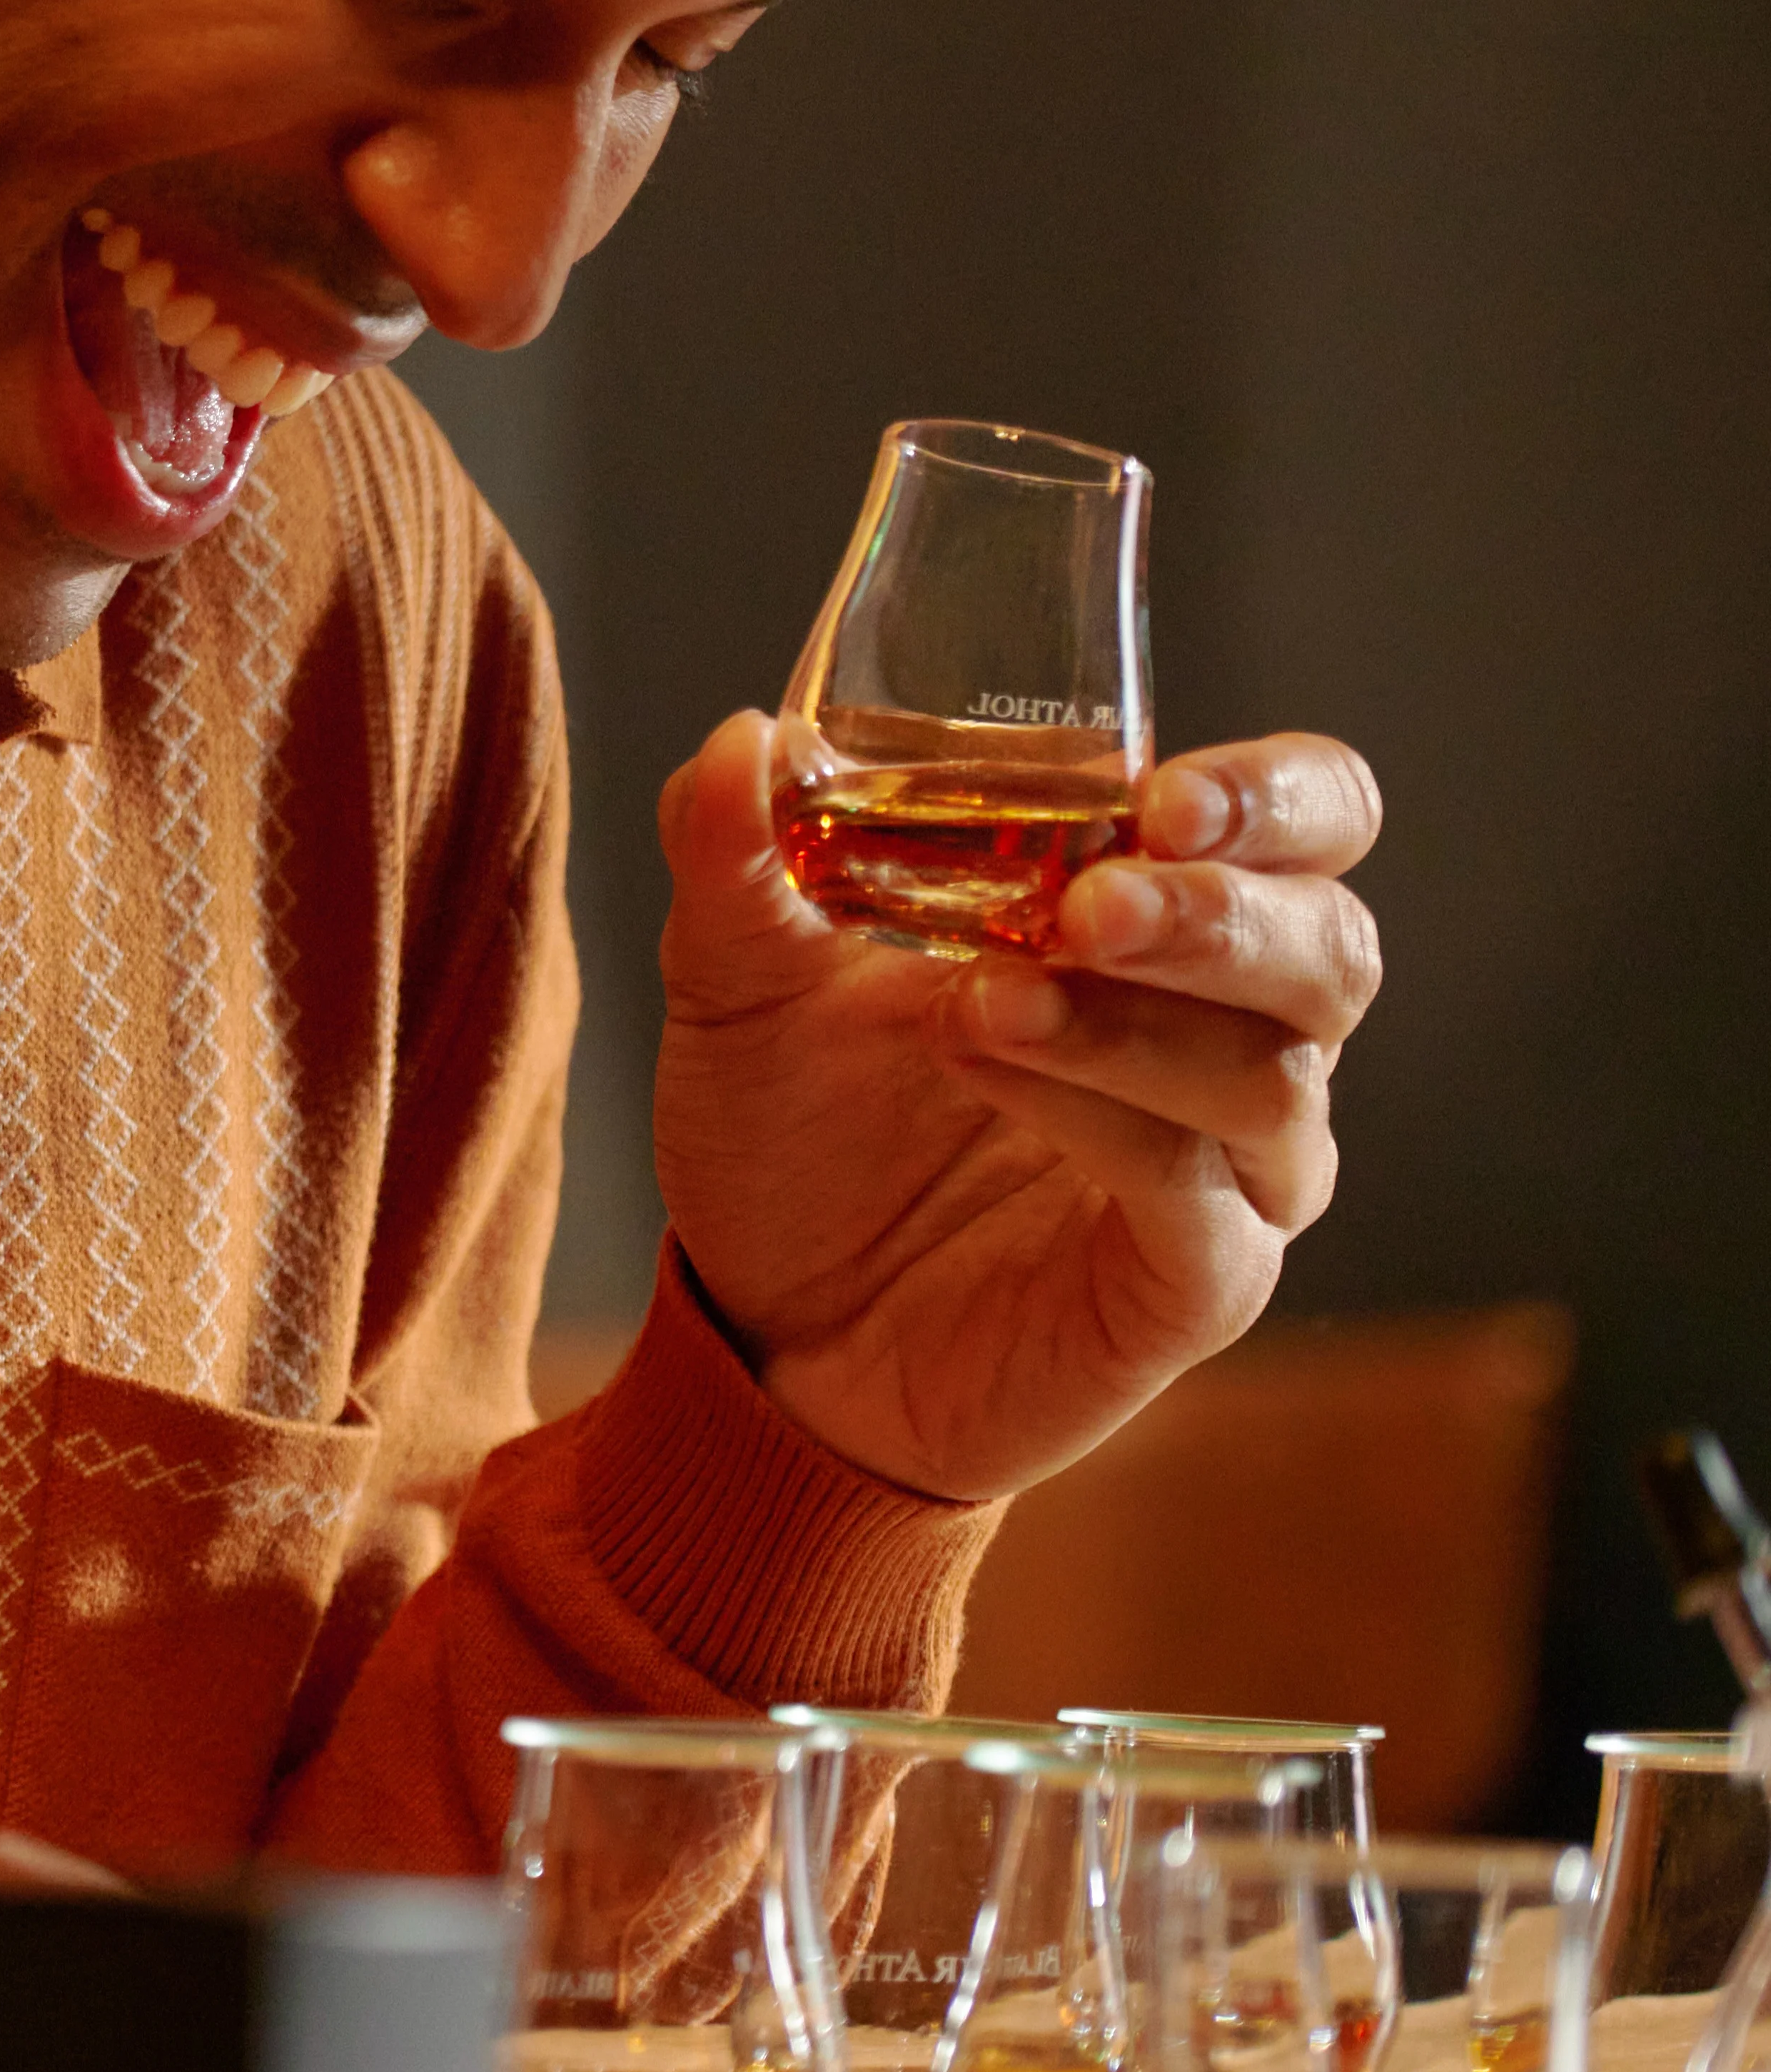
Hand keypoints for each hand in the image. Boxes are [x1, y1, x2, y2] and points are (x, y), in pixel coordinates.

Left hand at [651, 713, 1384, 1500]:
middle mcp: (1235, 1038)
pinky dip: (1104, 1124)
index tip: (1157, 795)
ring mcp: (1231, 1171)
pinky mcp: (1196, 1283)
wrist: (762, 1330)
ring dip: (1131, 1020)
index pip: (1314, 822)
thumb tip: (740, 741)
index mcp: (1164, 922)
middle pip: (1335, 943)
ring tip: (984, 997)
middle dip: (1224, 910)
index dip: (1270, 797)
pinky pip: (1201, 1197)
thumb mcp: (735, 980)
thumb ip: (737, 857)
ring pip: (1274, 1073)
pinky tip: (991, 1075)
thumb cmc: (793, 1134)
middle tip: (1092, 901)